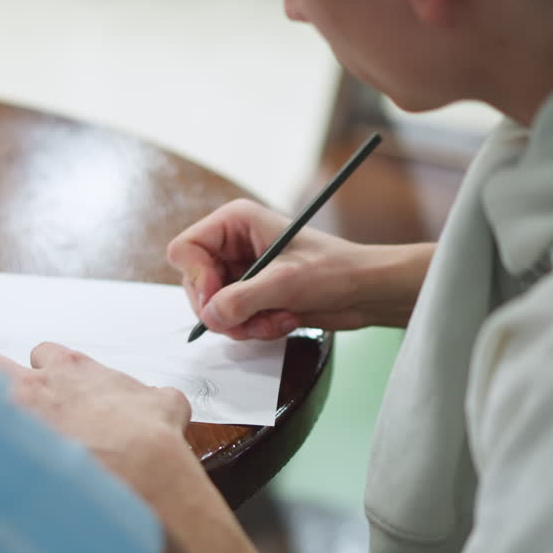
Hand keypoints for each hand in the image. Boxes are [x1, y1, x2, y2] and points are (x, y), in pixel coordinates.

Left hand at [0, 343, 197, 500]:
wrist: (141, 472)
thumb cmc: (151, 440)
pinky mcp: (2, 451)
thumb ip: (153, 398)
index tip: (50, 393)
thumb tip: (158, 404)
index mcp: (73, 370)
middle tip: (4, 409)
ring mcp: (15, 416)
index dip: (44, 373)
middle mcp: (37, 386)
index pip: (42, 354)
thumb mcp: (166, 406)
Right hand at [167, 199, 433, 338]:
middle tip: (251, 318)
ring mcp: (240, 272)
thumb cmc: (336, 271)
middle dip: (225, 309)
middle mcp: (232, 245)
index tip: (221, 299)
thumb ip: (242, 299)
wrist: (366, 291)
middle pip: (195, 285)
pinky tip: (283, 321)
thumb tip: (210, 316)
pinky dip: (254, 329)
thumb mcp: (286, 282)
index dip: (197, 279)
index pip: (185, 250)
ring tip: (277, 319)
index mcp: (235, 222)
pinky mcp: (251, 295)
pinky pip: (232, 321)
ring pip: (212, 309)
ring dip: (243, 324)